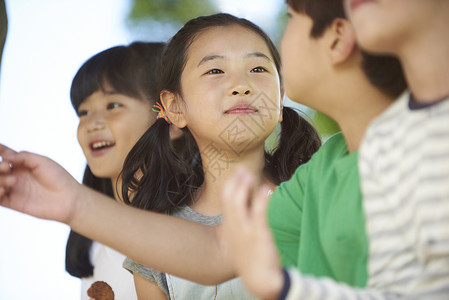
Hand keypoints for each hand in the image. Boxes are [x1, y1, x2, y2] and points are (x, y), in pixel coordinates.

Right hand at [0, 144, 80, 223]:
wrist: (69, 199)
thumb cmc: (59, 178)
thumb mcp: (42, 162)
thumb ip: (24, 157)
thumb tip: (5, 156)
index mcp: (23, 164)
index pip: (5, 155)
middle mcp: (16, 175)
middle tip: (7, 167)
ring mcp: (14, 189)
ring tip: (12, 181)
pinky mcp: (14, 203)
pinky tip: (4, 190)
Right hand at [221, 167, 283, 299]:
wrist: (259, 280)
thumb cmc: (251, 259)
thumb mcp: (240, 240)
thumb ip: (241, 223)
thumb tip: (248, 208)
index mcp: (230, 227)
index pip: (226, 200)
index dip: (231, 184)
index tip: (238, 172)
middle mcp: (234, 227)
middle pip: (230, 198)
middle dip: (236, 181)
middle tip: (243, 169)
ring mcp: (245, 230)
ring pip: (239, 203)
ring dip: (244, 186)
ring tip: (251, 175)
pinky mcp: (258, 235)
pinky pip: (258, 213)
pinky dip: (262, 199)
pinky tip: (267, 190)